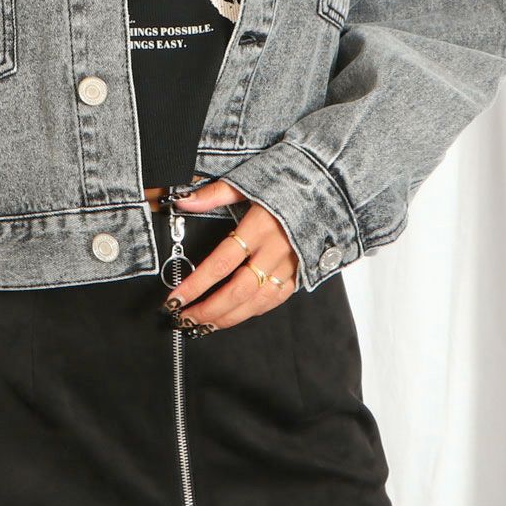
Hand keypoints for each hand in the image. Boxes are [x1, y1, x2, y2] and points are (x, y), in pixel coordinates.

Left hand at [165, 180, 299, 330]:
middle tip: (184, 318)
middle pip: (238, 290)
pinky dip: (253, 310)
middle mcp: (276, 249)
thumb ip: (214, 193)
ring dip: (228, 317)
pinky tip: (235, 315)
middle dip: (209, 309)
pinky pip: (276, 298)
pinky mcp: (302, 271)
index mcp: (260, 226)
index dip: (196, 284)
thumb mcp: (248, 180)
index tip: (176, 297)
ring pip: (257, 301)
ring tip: (203, 325)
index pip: (221, 262)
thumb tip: (182, 201)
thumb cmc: (287, 181)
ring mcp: (291, 263)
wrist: (330, 185)